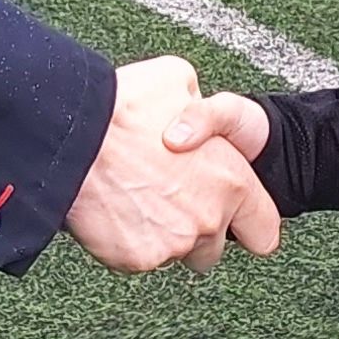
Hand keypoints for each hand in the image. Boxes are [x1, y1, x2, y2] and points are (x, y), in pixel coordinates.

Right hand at [65, 58, 281, 271]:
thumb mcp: (178, 79)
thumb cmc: (126, 107)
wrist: (74, 136)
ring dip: (159, 233)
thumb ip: (198, 107)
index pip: (264, 232)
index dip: (250, 226)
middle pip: (210, 249)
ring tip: (133, 196)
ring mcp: (171, 245)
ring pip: (171, 253)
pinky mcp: (136, 259)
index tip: (237, 224)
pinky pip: (136, 257)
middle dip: (192, 230)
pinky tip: (112, 208)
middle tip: (165, 198)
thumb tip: (191, 109)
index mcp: (231, 182)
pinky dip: (125, 239)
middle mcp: (207, 220)